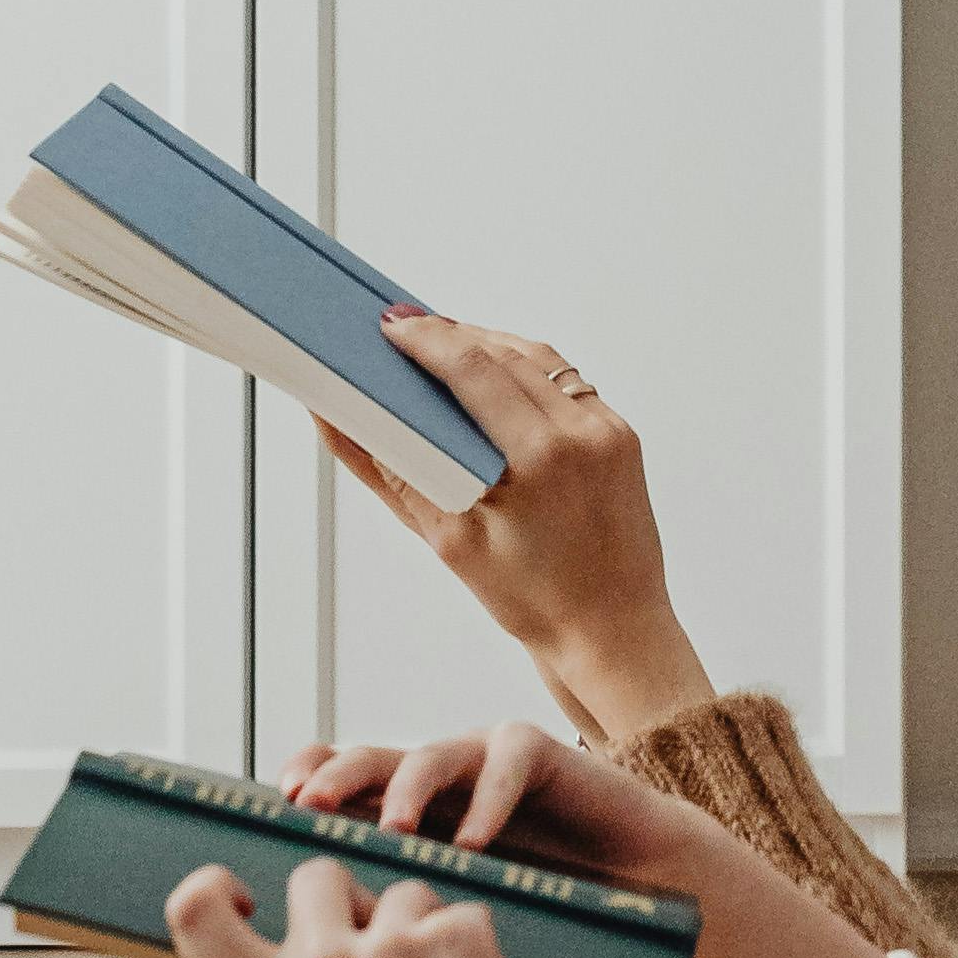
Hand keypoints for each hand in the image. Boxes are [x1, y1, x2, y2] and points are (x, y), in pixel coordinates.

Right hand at [162, 850, 582, 957]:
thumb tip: (342, 937)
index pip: (195, 908)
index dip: (215, 885)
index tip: (248, 899)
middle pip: (316, 875)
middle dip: (347, 902)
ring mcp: (389, 948)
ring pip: (402, 894)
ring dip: (420, 931)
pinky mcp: (457, 939)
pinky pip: (462, 916)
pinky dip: (473, 950)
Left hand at [286, 722, 891, 957]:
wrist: (648, 903)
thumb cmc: (553, 922)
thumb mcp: (459, 932)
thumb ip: (406, 929)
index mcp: (413, 824)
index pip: (345, 793)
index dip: (310, 792)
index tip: (275, 816)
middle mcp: (446, 789)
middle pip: (374, 763)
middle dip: (338, 778)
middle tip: (308, 806)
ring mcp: (493, 768)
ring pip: (434, 753)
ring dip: (409, 785)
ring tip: (395, 829)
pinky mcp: (547, 759)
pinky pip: (510, 757)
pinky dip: (492, 794)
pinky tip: (479, 836)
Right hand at [317, 322, 715, 746]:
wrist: (611, 633)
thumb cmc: (531, 601)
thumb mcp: (446, 539)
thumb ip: (387, 472)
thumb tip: (335, 420)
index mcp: (540, 458)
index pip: (473, 368)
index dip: (426, 337)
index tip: (390, 325)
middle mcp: (582, 434)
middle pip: (504, 352)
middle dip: (450, 335)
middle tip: (403, 332)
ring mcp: (609, 431)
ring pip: (539, 359)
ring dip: (489, 346)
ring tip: (441, 349)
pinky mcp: (622, 436)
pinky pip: (566, 384)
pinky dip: (525, 373)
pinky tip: (492, 381)